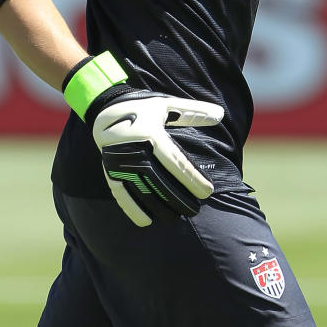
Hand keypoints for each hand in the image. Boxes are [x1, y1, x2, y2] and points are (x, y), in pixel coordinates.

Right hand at [62, 52, 223, 226]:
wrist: (105, 109)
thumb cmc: (143, 109)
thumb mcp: (168, 105)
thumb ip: (194, 112)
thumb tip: (221, 114)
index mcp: (151, 133)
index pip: (177, 162)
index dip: (193, 179)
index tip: (207, 192)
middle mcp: (134, 149)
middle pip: (161, 181)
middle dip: (179, 198)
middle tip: (195, 210)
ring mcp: (120, 162)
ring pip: (142, 190)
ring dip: (159, 207)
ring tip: (176, 217)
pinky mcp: (110, 170)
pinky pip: (121, 193)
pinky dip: (132, 208)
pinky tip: (146, 221)